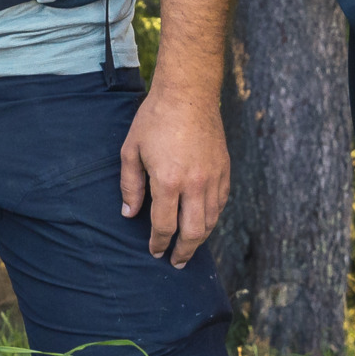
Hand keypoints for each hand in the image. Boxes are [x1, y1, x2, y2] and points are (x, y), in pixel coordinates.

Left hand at [119, 84, 228, 265]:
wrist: (188, 93)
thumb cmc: (154, 119)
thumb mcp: (131, 150)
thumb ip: (130, 185)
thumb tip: (129, 213)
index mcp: (168, 181)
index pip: (164, 225)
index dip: (158, 243)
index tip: (154, 252)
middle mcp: (195, 185)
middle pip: (192, 232)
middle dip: (183, 251)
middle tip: (175, 262)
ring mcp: (214, 178)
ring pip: (211, 221)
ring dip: (200, 239)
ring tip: (190, 248)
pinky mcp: (225, 170)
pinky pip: (221, 203)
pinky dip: (213, 218)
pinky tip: (204, 222)